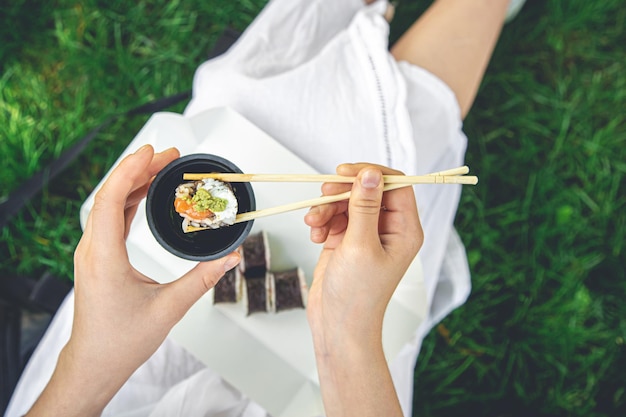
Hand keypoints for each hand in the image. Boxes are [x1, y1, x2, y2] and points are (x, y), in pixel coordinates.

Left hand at [26, 145, 240, 416]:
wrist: (94, 363)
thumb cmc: (121, 341)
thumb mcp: (169, 309)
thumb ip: (203, 280)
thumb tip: (229, 258)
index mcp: (103, 257)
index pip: (110, 199)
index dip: (130, 170)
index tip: (152, 152)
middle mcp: (92, 250)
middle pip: (110, 195)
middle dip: (139, 170)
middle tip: (169, 155)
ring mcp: (92, 253)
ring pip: (108, 204)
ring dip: (133, 182)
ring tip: (161, 168)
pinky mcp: (97, 258)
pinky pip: (110, 218)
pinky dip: (128, 200)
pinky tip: (144, 194)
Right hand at [304, 163, 422, 416]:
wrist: (337, 325)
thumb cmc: (357, 296)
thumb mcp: (360, 246)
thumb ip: (365, 207)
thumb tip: (370, 175)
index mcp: (404, 230)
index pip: (396, 186)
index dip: (371, 174)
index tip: (346, 172)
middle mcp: (388, 229)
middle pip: (367, 190)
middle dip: (343, 191)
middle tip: (324, 193)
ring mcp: (366, 234)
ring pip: (346, 202)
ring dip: (326, 208)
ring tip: (314, 223)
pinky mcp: (346, 240)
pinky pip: (333, 217)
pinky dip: (321, 221)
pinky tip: (315, 235)